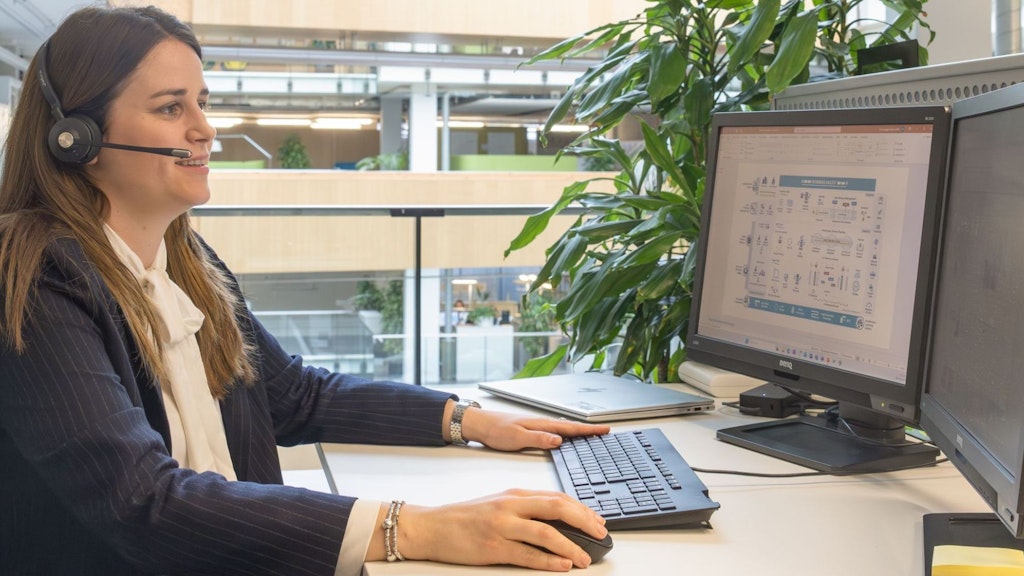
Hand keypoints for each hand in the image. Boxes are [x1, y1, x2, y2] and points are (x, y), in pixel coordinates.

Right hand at [397, 489, 607, 570]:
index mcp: (514, 494)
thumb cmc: (465, 516)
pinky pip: (528, 555)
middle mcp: (510, 506)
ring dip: (571, 547)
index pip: (556, 496)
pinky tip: (562, 565)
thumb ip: (525, 507)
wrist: (432, 526)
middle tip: (601, 534)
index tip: (597, 520)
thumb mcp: (498, 503)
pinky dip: (549, 561)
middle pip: (557, 508)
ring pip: (546, 533)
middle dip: (584, 522)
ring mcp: (502, 526)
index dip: (581, 509)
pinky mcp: (494, 548)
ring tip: (585, 558)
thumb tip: (557, 520)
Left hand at [457, 404, 609, 450]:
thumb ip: (539, 439)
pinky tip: (566, 437)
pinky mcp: (531, 430)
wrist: (479, 424)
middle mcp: (541, 423)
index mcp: (541, 424)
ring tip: (592, 435)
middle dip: (589, 429)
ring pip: (563, 429)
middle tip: (605, 432)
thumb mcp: (517, 437)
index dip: (589, 429)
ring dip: (578, 431)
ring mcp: (537, 426)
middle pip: (571, 427)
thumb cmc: (495, 430)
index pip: (570, 427)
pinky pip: (554, 431)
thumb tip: (559, 440)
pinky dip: (565, 434)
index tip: (604, 430)